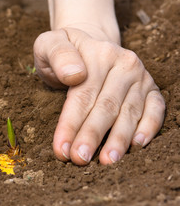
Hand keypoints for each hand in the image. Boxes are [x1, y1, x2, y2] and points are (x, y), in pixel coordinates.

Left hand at [33, 27, 164, 164]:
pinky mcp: (151, 88)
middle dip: (92, 136)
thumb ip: (57, 54)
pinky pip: (156, 109)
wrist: (89, 44)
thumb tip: (75, 74)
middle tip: (80, 159)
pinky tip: (137, 145)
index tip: (61, 149)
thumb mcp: (48, 44)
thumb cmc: (63, 54)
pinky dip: (149, 127)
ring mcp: (140, 77)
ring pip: (129, 112)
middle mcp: (124, 64)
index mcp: (98, 54)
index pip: (83, 95)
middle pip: (106, 107)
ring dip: (118, 139)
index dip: (71, 124)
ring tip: (107, 161)